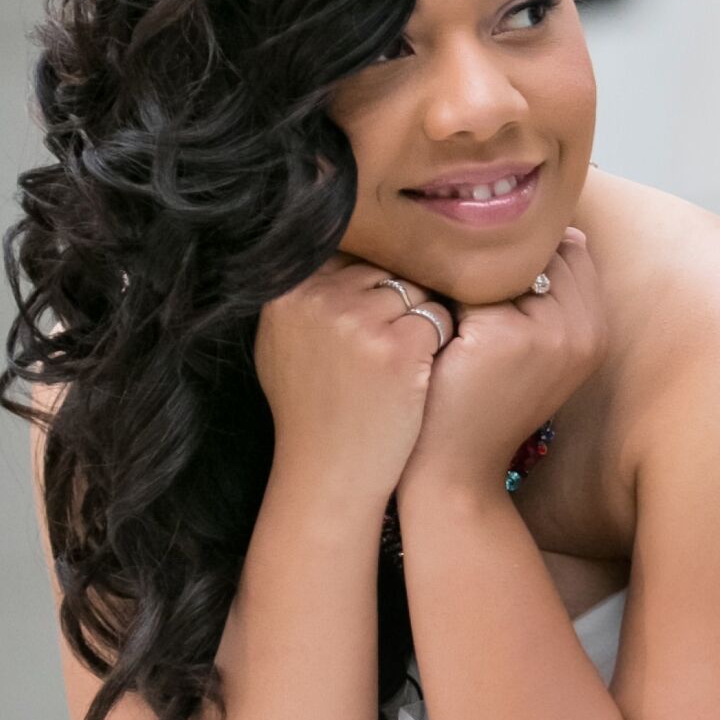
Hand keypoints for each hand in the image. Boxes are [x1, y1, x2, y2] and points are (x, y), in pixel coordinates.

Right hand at [253, 259, 450, 510]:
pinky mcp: (398, 347)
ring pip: (415, 289)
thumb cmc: (309, 411)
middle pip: (384, 268)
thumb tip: (327, 246)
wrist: (329, 472)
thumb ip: (301, 295)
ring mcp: (359, 321)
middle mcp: (320, 298)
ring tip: (401, 362)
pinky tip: (419, 374)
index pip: (348, 253)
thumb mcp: (280, 342)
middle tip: (389, 346)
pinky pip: (437, 318)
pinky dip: (439, 344)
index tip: (373, 314)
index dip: (368, 283)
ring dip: (420, 320)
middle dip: (396, 300)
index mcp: (288, 291)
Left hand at [398, 224, 604, 506]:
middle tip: (455, 289)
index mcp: (596, 330)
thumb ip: (539, 292)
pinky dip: (441, 292)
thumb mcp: (525, 346)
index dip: (521, 255)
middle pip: (540, 249)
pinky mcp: (505, 336)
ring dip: (467, 272)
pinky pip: (468, 282)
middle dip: (496, 256)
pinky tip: (423, 319)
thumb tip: (541, 227)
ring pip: (505, 261)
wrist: (452, 470)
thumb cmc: (479, 405)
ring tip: (436, 301)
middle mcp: (585, 329)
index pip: (569, 250)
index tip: (482, 282)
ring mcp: (550, 332)